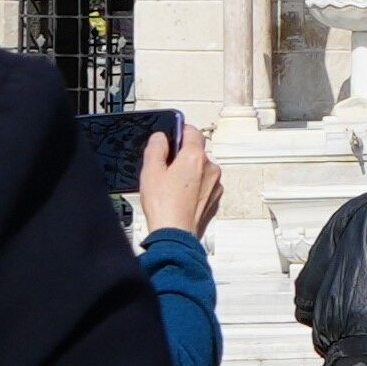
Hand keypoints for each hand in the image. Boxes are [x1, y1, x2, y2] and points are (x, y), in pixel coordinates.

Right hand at [133, 120, 221, 239]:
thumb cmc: (164, 206)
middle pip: (196, 152)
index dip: (179, 131)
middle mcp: (211, 168)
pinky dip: (194, 187)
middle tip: (164, 169)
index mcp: (195, 157)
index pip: (192, 131)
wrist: (175, 234)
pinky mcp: (215, 198)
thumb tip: (160, 137)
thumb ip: (156, 148)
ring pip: (200, 169)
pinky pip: (204, 185)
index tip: (171, 136)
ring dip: (188, 173)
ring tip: (170, 187)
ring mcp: (215, 184)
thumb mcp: (150, 171)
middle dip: (181, 156)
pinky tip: (179, 197)